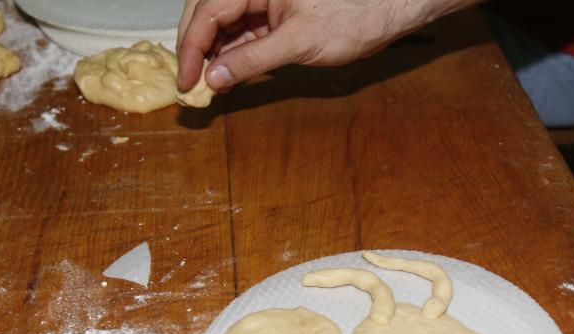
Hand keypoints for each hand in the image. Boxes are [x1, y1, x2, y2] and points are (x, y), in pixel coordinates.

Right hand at [176, 0, 474, 91]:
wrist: (388, 11)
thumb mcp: (298, 43)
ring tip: (207, 85)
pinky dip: (234, 54)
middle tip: (189, 82)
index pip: (207, 12)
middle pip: (208, 13)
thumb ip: (252, 60)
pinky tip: (228, 75)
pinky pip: (245, 32)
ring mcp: (265, 1)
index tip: (185, 80)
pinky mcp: (276, 14)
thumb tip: (215, 77)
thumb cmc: (352, 16)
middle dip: (195, 47)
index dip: (190, 48)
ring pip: (225, 24)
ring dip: (213, 53)